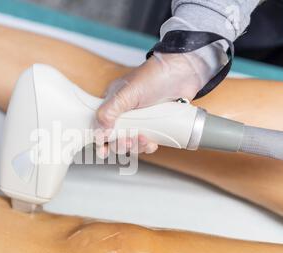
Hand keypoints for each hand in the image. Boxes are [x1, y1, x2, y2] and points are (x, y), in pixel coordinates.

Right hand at [95, 50, 212, 157]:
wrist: (183, 73)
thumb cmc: (154, 76)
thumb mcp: (127, 92)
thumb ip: (110, 111)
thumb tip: (100, 132)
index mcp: (113, 103)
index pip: (100, 125)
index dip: (100, 139)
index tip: (102, 149)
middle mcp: (124, 114)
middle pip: (114, 138)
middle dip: (120, 144)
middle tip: (127, 141)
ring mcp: (140, 121)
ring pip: (131, 143)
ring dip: (135, 146)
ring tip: (143, 140)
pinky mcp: (154, 126)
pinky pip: (146, 143)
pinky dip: (148, 146)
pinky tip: (152, 142)